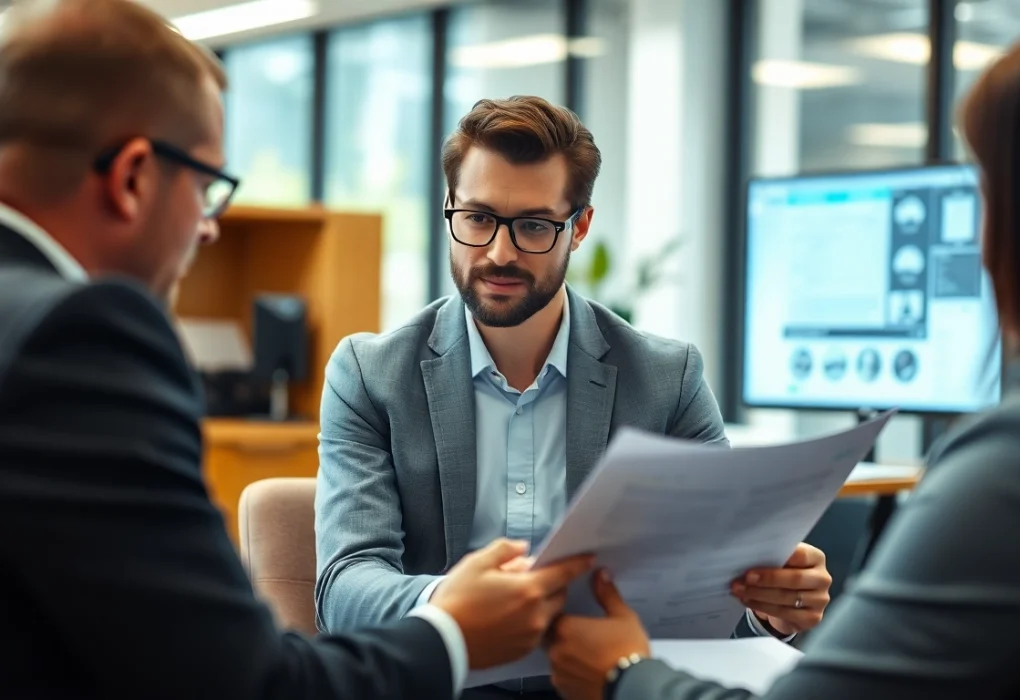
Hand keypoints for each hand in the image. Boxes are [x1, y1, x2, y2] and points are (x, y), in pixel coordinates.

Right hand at [431, 538, 593, 669]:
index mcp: (528, 589)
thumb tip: (523, 550)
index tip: (588, 558)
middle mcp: (535, 615)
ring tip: (514, 600)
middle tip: (529, 578)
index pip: (563, 573)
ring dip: (541, 604)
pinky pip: (536, 631)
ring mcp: (530, 635)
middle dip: (551, 584)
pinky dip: (531, 621)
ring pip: (548, 614)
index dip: (578, 563)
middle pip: (558, 594)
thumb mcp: (477, 563)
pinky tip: (509, 617)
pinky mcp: (521, 650)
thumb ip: (505, 550)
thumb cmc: (457, 600)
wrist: (442, 638)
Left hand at [547, 570, 649, 699]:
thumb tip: (601, 575)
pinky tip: (590, 670)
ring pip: (557, 658)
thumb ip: (607, 594)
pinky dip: (572, 673)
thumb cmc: (629, 654)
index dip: (565, 615)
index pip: (554, 615)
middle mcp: (556, 651)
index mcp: (566, 628)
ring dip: (567, 655)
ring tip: (590, 655)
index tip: (577, 618)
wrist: (634, 689)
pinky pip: (563, 677)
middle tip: (585, 636)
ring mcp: (559, 674)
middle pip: (552, 637)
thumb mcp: (622, 617)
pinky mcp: (564, 691)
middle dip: (565, 635)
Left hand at [732, 542, 831, 635]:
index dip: (777, 558)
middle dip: (767, 579)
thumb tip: (749, 556)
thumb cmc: (783, 574)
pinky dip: (763, 607)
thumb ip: (773, 557)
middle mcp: (822, 578)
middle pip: (795, 578)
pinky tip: (749, 602)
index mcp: (815, 558)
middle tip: (745, 579)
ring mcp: (820, 600)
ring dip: (760, 595)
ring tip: (740, 591)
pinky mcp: (813, 618)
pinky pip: (786, 614)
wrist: (790, 601)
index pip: (801, 555)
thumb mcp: (781, 562)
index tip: (754, 561)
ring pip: (788, 597)